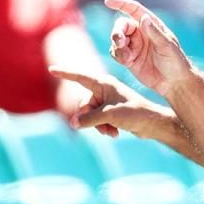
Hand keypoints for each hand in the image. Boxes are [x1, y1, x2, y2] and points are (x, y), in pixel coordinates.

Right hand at [48, 67, 176, 139]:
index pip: (80, 77)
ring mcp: (108, 101)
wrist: (153, 124)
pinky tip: (114, 134)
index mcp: (103, 83)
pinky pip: (98, 120)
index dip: (65, 74)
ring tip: (110, 132)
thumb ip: (89, 118)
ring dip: (98, 125)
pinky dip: (104, 127)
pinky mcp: (112, 112)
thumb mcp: (110, 115)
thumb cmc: (134, 113)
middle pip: (84, 104)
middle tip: (102, 127)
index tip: (51, 69)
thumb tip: (73, 123)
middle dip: (90, 118)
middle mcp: (104, 90)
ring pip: (90, 115)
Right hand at [103, 0, 193, 96]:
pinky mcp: (128, 58)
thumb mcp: (167, 46)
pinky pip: (115, 52)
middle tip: (120, 42)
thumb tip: (144, 17)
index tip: (108, 1)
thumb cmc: (175, 62)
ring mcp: (134, 45)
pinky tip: (126, 61)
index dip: (121, 4)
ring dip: (117, 45)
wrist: (173, 83)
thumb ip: (155, 33)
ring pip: (116, 39)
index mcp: (151, 25)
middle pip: (122, 25)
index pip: (134, 10)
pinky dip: (117, 55)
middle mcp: (141, 33)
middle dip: (117, 32)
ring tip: (126, 56)